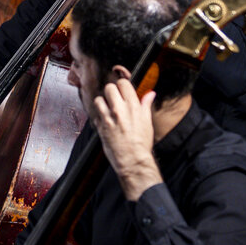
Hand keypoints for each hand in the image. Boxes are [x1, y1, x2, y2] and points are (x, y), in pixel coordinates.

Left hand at [91, 78, 161, 200]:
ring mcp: (108, 118)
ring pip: (99, 99)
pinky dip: (99, 116)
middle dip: (111, 92)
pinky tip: (105, 121)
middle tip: (114, 99)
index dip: (122, 85)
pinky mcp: (100, 127)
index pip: (123, 83)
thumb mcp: (147, 122)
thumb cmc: (141, 143)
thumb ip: (146, 105)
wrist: (132, 161)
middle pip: (109, 88)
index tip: (122, 89)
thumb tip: (150, 94)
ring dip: (102, 103)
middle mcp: (120, 110)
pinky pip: (95, 115)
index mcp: (133, 106)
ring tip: (107, 109)